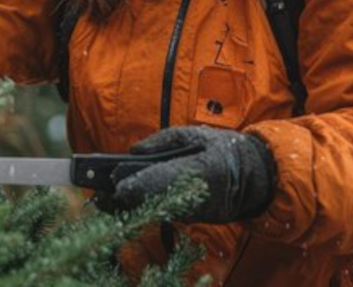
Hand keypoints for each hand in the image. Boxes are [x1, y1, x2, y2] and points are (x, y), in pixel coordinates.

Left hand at [107, 126, 276, 223]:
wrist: (255, 177)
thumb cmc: (223, 149)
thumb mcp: (194, 134)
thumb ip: (162, 141)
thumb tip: (134, 151)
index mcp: (197, 169)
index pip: (159, 181)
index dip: (134, 184)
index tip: (113, 184)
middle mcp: (194, 194)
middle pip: (151, 200)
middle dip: (123, 199)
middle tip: (97, 195)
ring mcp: (193, 210)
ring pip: (154, 210)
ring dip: (129, 205)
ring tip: (103, 198)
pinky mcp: (192, 218)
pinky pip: (163, 212)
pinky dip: (143, 207)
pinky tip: (123, 201)